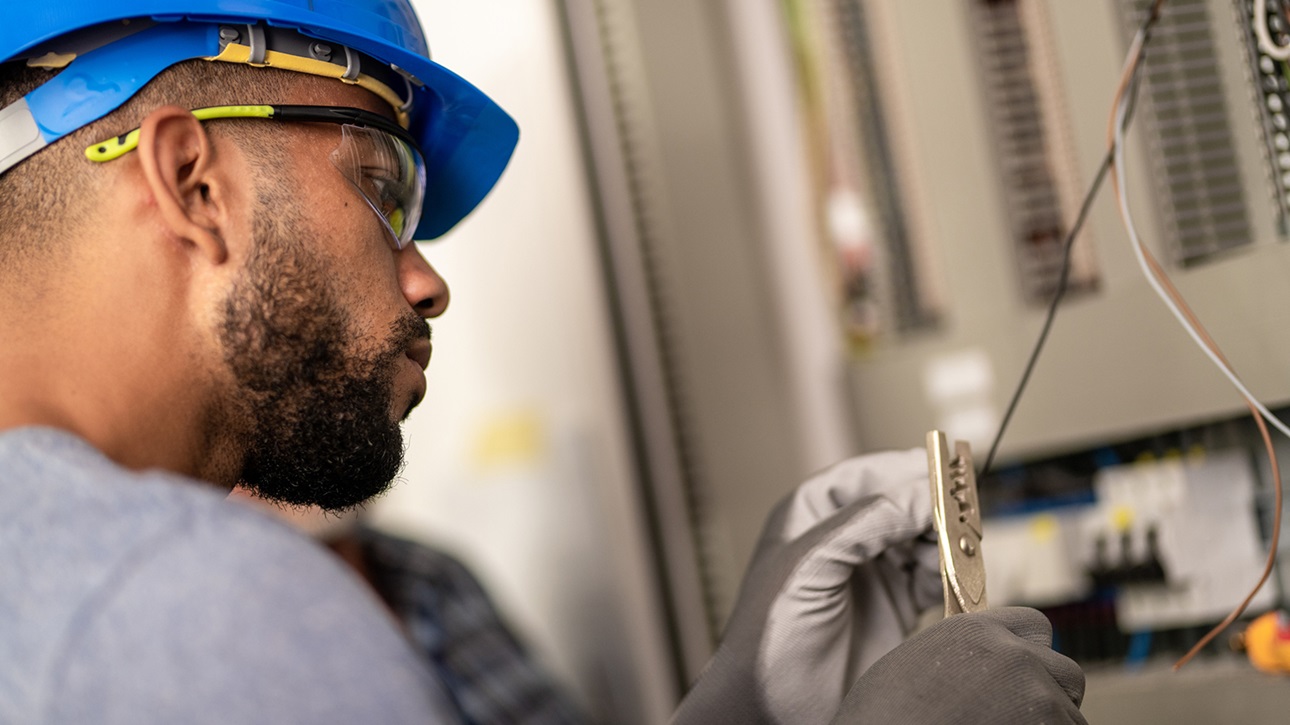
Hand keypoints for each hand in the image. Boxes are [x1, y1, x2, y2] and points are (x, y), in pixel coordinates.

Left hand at [673, 449, 942, 724]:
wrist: (774, 706)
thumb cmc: (768, 636)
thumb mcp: (808, 568)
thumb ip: (862, 525)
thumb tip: (917, 494)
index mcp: (809, 515)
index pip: (864, 475)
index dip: (903, 469)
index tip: (942, 470)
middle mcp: (842, 538)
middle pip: (900, 504)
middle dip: (932, 507)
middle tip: (960, 516)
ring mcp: (869, 572)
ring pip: (921, 538)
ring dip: (942, 542)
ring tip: (953, 554)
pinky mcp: (893, 607)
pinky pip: (932, 578)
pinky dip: (948, 576)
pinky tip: (952, 582)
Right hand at [831, 607, 1086, 723]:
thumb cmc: (882, 716)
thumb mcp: (914, 663)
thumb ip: (962, 654)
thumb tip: (986, 666)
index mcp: (976, 631)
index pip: (1036, 626)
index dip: (1031, 654)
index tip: (1023, 675)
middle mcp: (1013, 657)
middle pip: (1065, 671)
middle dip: (1051, 695)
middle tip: (1019, 716)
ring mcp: (1036, 699)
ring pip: (1068, 715)